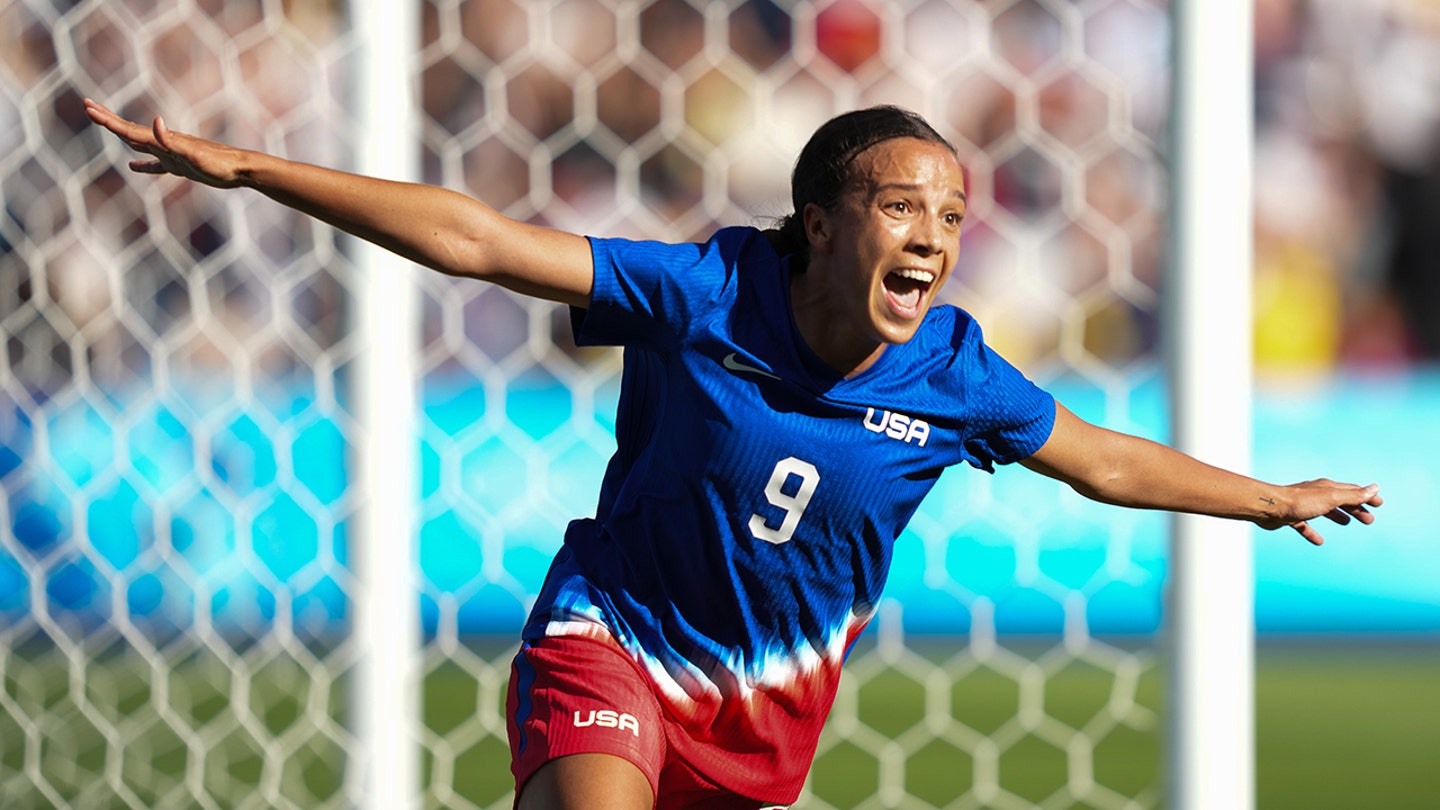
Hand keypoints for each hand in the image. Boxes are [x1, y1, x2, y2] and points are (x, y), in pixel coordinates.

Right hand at [84, 99, 246, 188]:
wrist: (240, 169)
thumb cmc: (219, 163)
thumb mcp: (194, 154)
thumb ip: (172, 140)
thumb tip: (155, 120)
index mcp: (164, 141)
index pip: (129, 130)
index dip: (107, 120)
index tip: (88, 107)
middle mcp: (165, 144)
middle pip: (130, 131)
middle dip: (108, 120)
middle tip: (87, 106)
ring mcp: (172, 154)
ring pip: (140, 144)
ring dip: (122, 136)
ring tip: (106, 126)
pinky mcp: (181, 166)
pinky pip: (156, 165)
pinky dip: (143, 165)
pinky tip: (133, 166)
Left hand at [1256, 479, 1382, 545]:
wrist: (1268, 507)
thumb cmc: (1299, 502)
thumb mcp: (1331, 498)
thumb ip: (1353, 495)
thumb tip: (1375, 488)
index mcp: (1327, 488)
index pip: (1352, 491)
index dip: (1367, 497)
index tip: (1380, 504)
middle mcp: (1316, 494)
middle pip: (1340, 501)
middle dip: (1356, 508)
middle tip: (1369, 520)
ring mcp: (1303, 505)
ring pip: (1325, 511)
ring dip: (1338, 516)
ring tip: (1348, 523)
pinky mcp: (1291, 517)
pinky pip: (1305, 525)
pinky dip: (1313, 532)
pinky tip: (1319, 542)